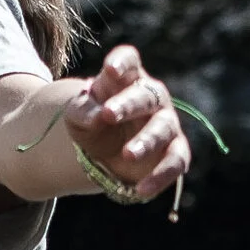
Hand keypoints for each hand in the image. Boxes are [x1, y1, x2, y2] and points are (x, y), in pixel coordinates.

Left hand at [67, 45, 188, 201]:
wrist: (102, 152)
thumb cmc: (92, 122)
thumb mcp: (75, 116)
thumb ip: (81, 110)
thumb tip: (98, 115)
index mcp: (125, 78)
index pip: (128, 60)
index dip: (122, 62)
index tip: (110, 70)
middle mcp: (151, 97)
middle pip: (146, 94)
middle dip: (129, 104)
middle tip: (108, 115)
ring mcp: (165, 124)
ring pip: (163, 128)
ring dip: (147, 141)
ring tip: (126, 154)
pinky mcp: (174, 152)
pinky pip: (175, 162)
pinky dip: (161, 176)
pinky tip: (141, 189)